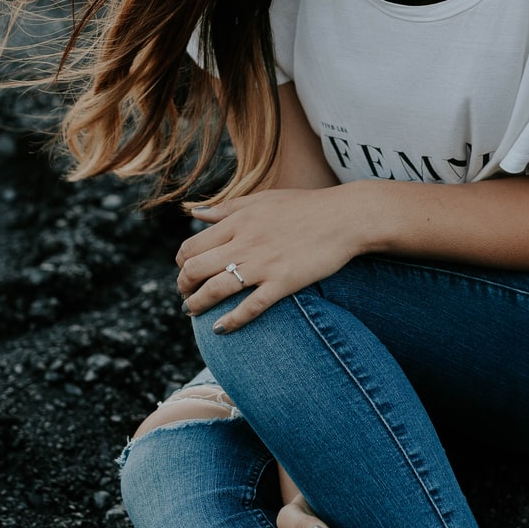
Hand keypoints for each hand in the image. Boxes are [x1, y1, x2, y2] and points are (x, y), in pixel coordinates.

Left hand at [175, 188, 363, 330]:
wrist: (346, 217)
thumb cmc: (306, 206)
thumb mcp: (263, 198)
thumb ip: (227, 208)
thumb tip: (194, 214)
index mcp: (238, 221)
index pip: (191, 247)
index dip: (182, 264)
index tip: (186, 272)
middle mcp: (244, 243)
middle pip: (195, 270)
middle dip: (183, 287)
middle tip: (186, 295)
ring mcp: (263, 264)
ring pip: (215, 290)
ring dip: (197, 305)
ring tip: (193, 312)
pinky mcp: (283, 282)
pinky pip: (250, 307)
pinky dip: (230, 321)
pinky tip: (220, 329)